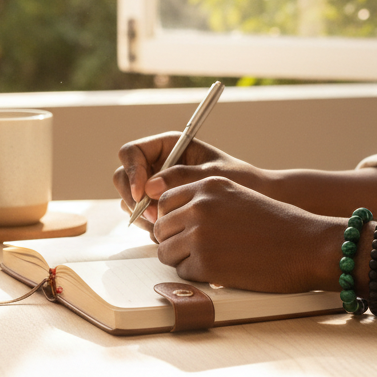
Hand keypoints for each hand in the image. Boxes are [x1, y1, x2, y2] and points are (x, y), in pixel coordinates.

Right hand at [115, 133, 270, 233]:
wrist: (253, 198)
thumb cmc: (238, 179)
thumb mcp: (212, 176)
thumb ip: (181, 178)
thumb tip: (149, 187)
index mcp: (168, 146)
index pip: (131, 152)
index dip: (131, 171)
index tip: (141, 193)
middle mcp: (157, 164)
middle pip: (122, 176)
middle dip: (132, 198)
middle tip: (153, 217)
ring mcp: (155, 186)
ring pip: (129, 199)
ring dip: (141, 215)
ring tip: (166, 225)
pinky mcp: (159, 206)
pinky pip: (141, 215)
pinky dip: (149, 225)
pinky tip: (170, 231)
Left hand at [153, 175, 335, 292]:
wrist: (307, 245)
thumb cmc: (279, 224)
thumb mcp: (239, 197)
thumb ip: (205, 201)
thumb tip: (171, 219)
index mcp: (208, 185)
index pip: (165, 201)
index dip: (170, 218)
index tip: (180, 228)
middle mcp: (200, 206)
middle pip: (161, 227)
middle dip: (174, 240)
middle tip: (196, 249)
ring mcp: (200, 235)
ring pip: (166, 251)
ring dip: (183, 259)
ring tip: (210, 259)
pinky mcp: (205, 264)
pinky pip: (182, 272)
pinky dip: (197, 274)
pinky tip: (221, 269)